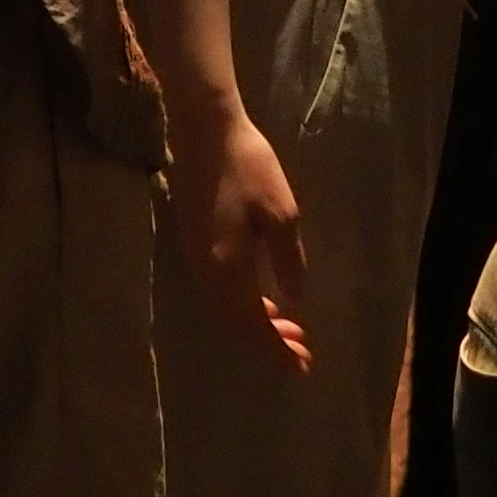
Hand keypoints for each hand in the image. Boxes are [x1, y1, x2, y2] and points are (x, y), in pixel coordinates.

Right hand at [167, 91, 313, 372]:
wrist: (205, 130)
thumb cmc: (248, 167)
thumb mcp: (281, 214)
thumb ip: (288, 262)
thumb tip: (293, 301)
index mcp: (227, 269)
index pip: (253, 325)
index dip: (277, 349)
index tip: (302, 366)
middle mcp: (207, 272)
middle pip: (235, 323)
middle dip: (268, 341)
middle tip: (300, 350)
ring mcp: (196, 258)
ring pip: (225, 309)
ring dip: (255, 323)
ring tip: (287, 328)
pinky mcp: (194, 244)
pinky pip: (219, 292)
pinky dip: (242, 305)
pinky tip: (262, 297)